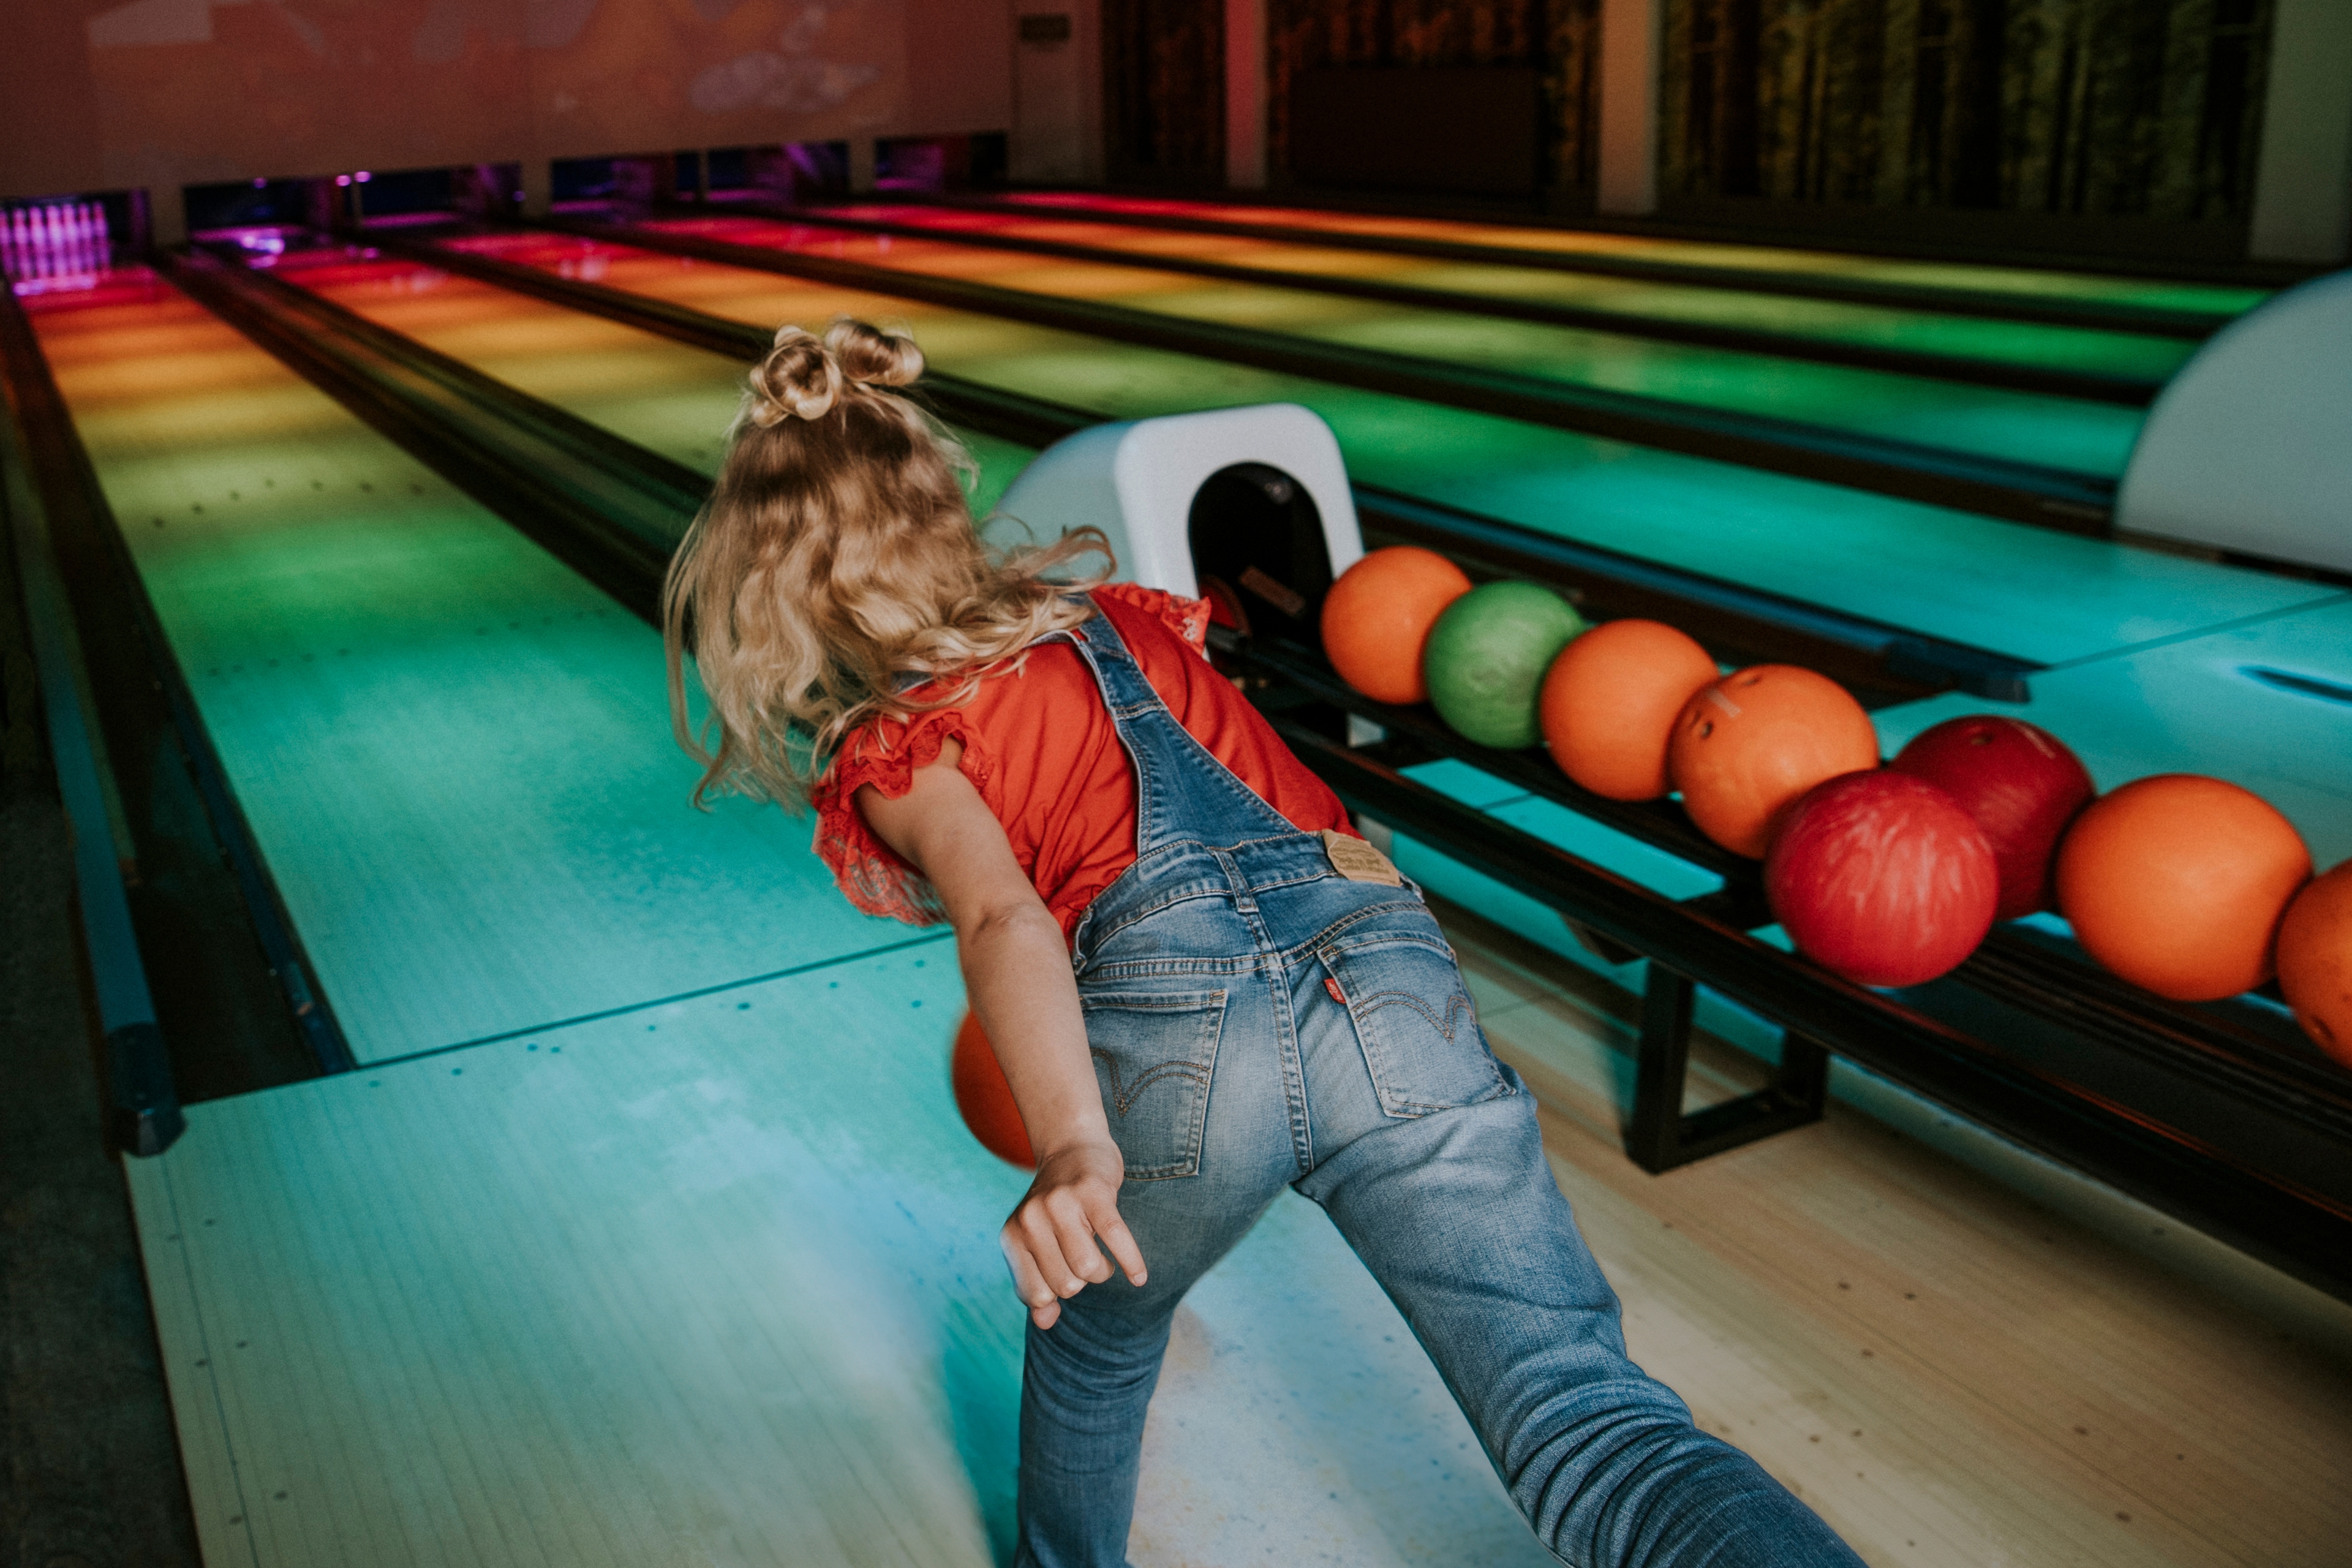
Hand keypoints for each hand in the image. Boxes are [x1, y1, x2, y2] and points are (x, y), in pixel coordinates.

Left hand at [1001, 1139, 1147, 1328]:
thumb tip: (1045, 1323)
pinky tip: (1139, 1276)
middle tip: (1084, 1256)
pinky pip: (1117, 1239)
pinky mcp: (1094, 1192)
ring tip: (1100, 1252)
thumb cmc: (1056, 1208)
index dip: (1056, 1293)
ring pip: (1090, 1268)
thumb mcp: (1037, 1245)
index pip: (1036, 1295)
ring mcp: (1061, 1203)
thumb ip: (1037, 1286)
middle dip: (1083, 1280)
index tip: (1064, 1274)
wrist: (1072, 1148)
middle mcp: (1031, 1218)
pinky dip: (1132, 1263)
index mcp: (1012, 1235)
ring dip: (1103, 1270)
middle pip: (1067, 1285)